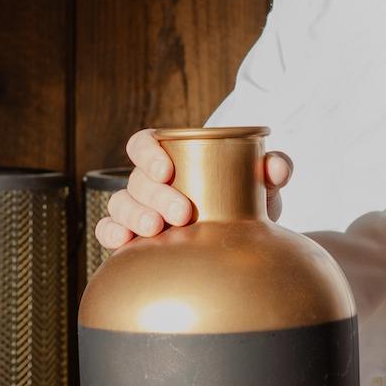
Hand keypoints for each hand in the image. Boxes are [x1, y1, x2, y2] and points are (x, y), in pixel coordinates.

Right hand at [95, 127, 293, 249]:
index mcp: (172, 157)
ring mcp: (139, 209)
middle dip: (155, 195)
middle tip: (182, 213)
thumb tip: (276, 167)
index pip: (144, 143)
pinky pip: (109, 231)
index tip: (167, 170)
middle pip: (137, 180)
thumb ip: (275, 168)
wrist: (243, 239)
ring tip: (156, 229)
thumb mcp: (261, 183)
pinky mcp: (134, 237)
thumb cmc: (246, 200)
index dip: (148, 153)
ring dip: (134, 215)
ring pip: (120, 204)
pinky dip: (111, 234)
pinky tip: (124, 242)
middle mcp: (150, 181)